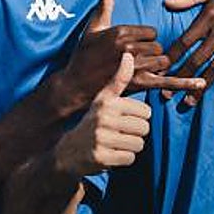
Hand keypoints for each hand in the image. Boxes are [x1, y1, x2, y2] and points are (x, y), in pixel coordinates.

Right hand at [55, 52, 151, 176]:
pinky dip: (123, 159)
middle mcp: (103, 118)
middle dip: (135, 134)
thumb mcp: (103, 99)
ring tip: (114, 144)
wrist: (68, 153)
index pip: (146, 111)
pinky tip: (110, 154)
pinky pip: (130, 158)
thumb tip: (129, 54)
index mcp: (107, 102)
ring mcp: (101, 138)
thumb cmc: (92, 123)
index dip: (138, 118)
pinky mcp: (101, 157)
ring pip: (139, 144)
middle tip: (118, 134)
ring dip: (130, 147)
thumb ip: (119, 79)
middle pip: (144, 128)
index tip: (122, 119)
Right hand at [59, 0, 202, 110]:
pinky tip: (201, 83)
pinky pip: (167, 81)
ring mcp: (135, 67)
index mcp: (122, 32)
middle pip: (159, 47)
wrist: (75, 85)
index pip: (152, 32)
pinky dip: (185, 83)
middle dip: (153, 54)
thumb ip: (105, 1)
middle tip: (137, 61)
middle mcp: (130, 48)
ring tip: (141, 71)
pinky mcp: (139, 85)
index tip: (134, 46)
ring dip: (158, 67)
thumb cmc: (83, 54)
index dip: (146, 40)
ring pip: (163, 62)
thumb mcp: (94, 25)